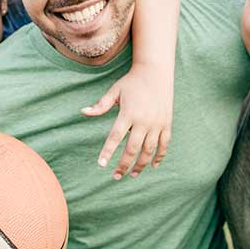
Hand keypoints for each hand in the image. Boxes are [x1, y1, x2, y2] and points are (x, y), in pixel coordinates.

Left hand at [82, 64, 172, 178]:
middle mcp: (144, 120)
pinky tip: (153, 166)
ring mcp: (157, 123)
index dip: (108, 152)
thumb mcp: (115, 91)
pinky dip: (159, 156)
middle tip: (116, 176)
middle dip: (124, 165)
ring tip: (133, 175)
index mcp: (128, 113)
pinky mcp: (167, 123)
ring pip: (149, 150)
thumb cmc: (132, 82)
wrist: (156, 71)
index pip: (115, 137)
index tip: (102, 165)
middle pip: (132, 149)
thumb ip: (100, 105)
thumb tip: (82, 112)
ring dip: (141, 165)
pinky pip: (164, 144)